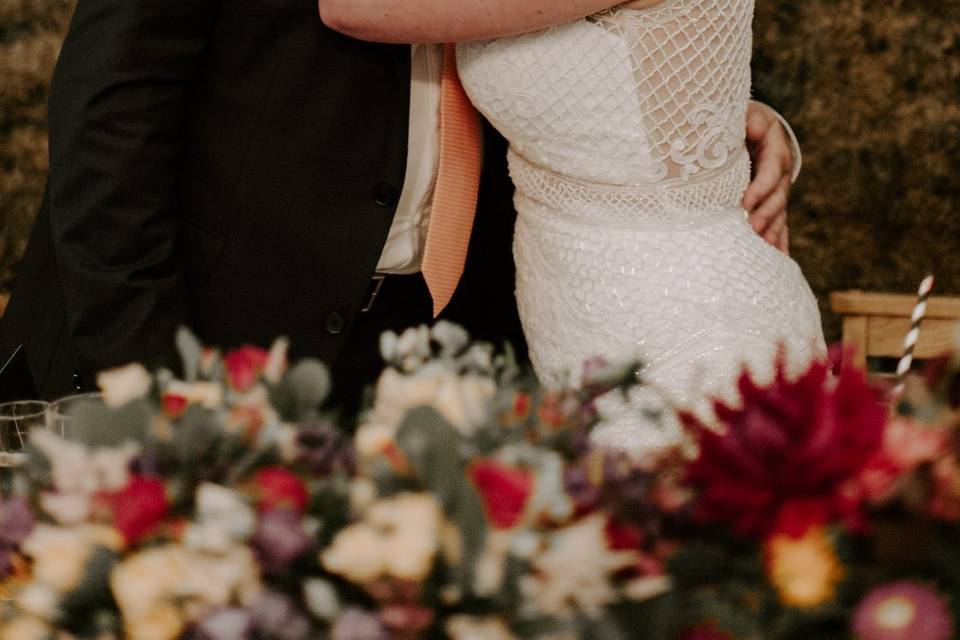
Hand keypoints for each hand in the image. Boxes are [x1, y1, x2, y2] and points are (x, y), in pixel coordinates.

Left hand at [743, 101, 794, 254]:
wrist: (745, 127)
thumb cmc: (739, 120)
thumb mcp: (745, 113)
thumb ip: (750, 119)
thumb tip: (755, 127)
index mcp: (774, 150)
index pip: (771, 171)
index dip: (761, 187)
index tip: (746, 202)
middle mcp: (779, 174)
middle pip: (778, 198)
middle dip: (766, 215)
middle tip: (751, 229)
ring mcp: (777, 192)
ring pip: (779, 215)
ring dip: (772, 233)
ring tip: (764, 250)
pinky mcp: (771, 205)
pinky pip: (778, 225)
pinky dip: (778, 243)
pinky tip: (777, 261)